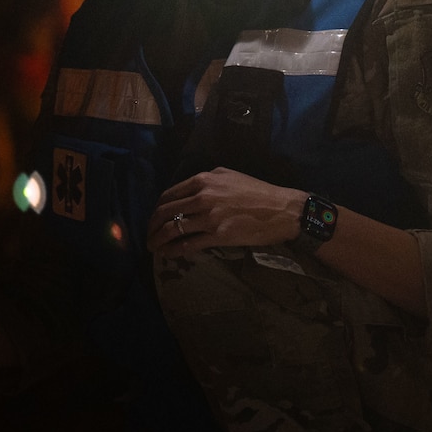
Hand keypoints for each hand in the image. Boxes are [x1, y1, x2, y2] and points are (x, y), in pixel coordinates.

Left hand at [147, 168, 305, 255]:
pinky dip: (174, 251)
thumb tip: (189, 194)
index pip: (168, 195)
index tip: (154, 219)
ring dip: (158, 240)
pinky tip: (168, 255)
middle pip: (165, 212)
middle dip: (151, 226)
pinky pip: (188, 245)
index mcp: (204, 180)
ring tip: (153, 248)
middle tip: (149, 236)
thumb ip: (207, 182)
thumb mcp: (229, 176)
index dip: (156, 209)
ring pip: (173, 229)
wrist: (283, 210)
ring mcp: (210, 217)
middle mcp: (203, 196)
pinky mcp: (218, 236)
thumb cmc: (259, 192)